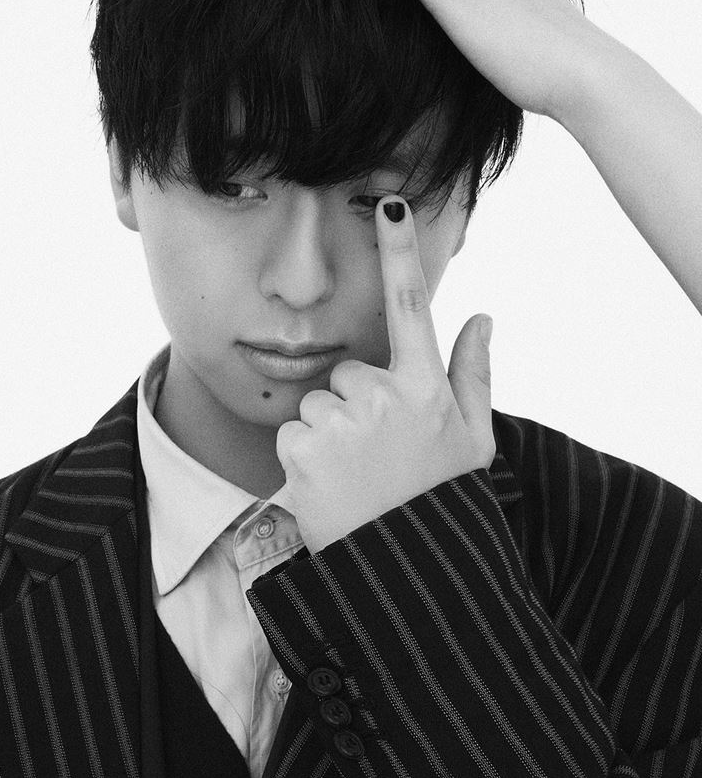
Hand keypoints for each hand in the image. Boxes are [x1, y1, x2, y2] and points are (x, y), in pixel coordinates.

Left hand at [276, 197, 494, 554]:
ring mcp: (342, 422)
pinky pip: (293, 434)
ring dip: (328, 434)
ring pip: (317, 404)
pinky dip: (304, 459)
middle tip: (377, 455)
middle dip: (354, 405)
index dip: (400, 252)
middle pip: (347, 371)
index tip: (389, 201)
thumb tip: (484, 316)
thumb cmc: (442, 505)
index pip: (412, 307)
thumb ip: (475, 374)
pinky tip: (331, 489)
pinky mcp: (302, 450)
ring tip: (356, 478)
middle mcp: (385, 396)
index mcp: (427, 389)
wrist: (408, 576)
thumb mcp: (474, 442)